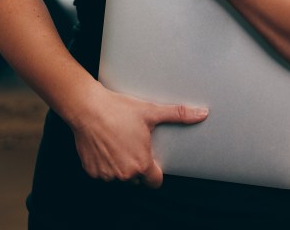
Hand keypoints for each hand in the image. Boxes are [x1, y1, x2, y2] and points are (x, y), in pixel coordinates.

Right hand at [69, 84, 207, 186]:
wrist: (87, 108)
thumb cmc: (118, 110)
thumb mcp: (151, 111)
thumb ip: (178, 114)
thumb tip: (202, 113)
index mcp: (141, 164)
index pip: (154, 181)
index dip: (155, 172)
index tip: (151, 160)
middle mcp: (124, 174)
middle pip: (136, 177)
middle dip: (136, 165)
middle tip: (132, 144)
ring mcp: (106, 174)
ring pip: (118, 175)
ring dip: (119, 165)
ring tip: (118, 142)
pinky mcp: (91, 171)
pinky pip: (102, 172)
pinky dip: (104, 163)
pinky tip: (105, 146)